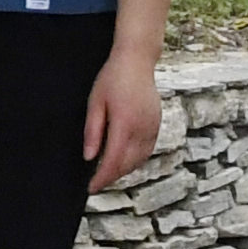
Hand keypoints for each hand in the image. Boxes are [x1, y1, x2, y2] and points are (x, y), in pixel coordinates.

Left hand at [81, 46, 161, 192]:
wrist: (137, 60)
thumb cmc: (113, 78)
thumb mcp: (95, 103)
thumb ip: (93, 132)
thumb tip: (90, 157)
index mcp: (125, 124)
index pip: (113, 161)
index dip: (102, 178)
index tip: (91, 187)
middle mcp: (142, 129)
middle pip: (127, 165)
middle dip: (112, 177)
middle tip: (96, 182)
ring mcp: (153, 128)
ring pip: (139, 160)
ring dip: (124, 170)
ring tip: (108, 172)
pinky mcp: (157, 125)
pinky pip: (147, 151)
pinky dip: (135, 160)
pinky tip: (124, 159)